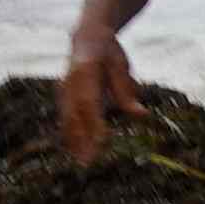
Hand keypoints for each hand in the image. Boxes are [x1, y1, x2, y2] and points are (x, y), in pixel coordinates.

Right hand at [56, 24, 145, 166]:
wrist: (87, 37)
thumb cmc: (108, 52)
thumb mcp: (121, 67)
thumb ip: (127, 92)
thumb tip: (142, 116)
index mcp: (85, 72)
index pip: (90, 105)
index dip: (95, 126)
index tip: (103, 144)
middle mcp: (69, 84)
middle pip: (74, 117)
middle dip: (81, 142)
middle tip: (88, 165)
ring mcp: (63, 91)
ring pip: (66, 121)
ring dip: (73, 143)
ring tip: (80, 165)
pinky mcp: (62, 97)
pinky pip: (65, 120)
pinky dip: (69, 136)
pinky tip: (74, 153)